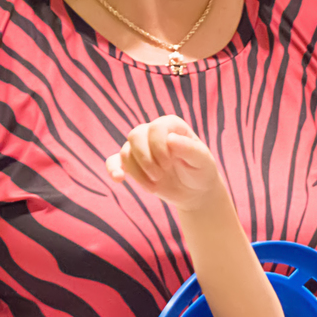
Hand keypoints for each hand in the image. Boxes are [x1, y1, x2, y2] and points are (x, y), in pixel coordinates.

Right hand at [106, 116, 220, 211]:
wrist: (195, 191)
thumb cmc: (201, 171)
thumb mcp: (203, 161)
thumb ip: (189, 149)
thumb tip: (170, 139)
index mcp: (170, 125)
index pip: (155, 128)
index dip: (158, 146)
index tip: (168, 164)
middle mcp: (152, 132)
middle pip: (135, 136)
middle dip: (145, 159)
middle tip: (160, 175)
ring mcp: (140, 148)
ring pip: (125, 152)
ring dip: (138, 172)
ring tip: (154, 187)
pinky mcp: (132, 164)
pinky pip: (114, 161)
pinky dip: (113, 169)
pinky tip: (118, 179)